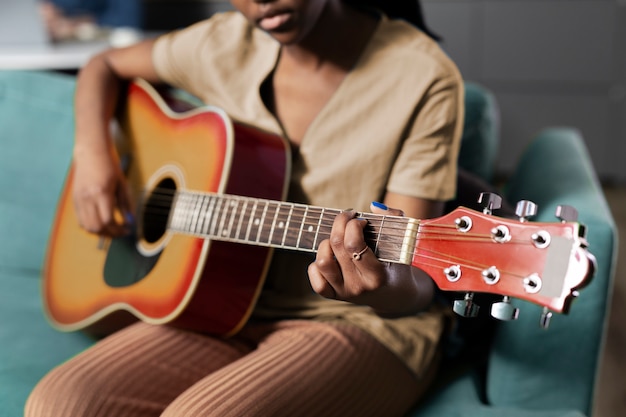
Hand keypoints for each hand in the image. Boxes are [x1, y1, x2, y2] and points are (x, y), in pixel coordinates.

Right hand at [72, 144, 132, 236]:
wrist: (91, 152)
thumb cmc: (110, 166)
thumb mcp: (122, 185)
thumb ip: (126, 205)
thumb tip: (130, 222)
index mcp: (101, 193)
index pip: (108, 221)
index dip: (118, 230)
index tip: (127, 230)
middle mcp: (87, 198)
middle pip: (96, 227)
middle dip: (110, 234)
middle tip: (121, 233)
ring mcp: (78, 199)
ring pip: (87, 226)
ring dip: (100, 233)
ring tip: (112, 230)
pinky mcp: (75, 200)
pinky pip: (81, 220)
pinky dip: (91, 226)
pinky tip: (102, 223)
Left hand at [308, 202, 432, 314]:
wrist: (396, 294)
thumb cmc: (399, 263)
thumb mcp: (405, 242)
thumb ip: (396, 219)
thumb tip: (373, 206)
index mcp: (376, 275)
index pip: (353, 244)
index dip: (353, 224)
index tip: (361, 220)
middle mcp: (358, 286)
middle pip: (336, 246)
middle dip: (340, 223)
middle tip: (349, 218)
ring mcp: (344, 293)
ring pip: (322, 262)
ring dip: (326, 243)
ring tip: (339, 239)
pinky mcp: (334, 296)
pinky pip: (316, 279)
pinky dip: (316, 265)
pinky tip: (331, 257)